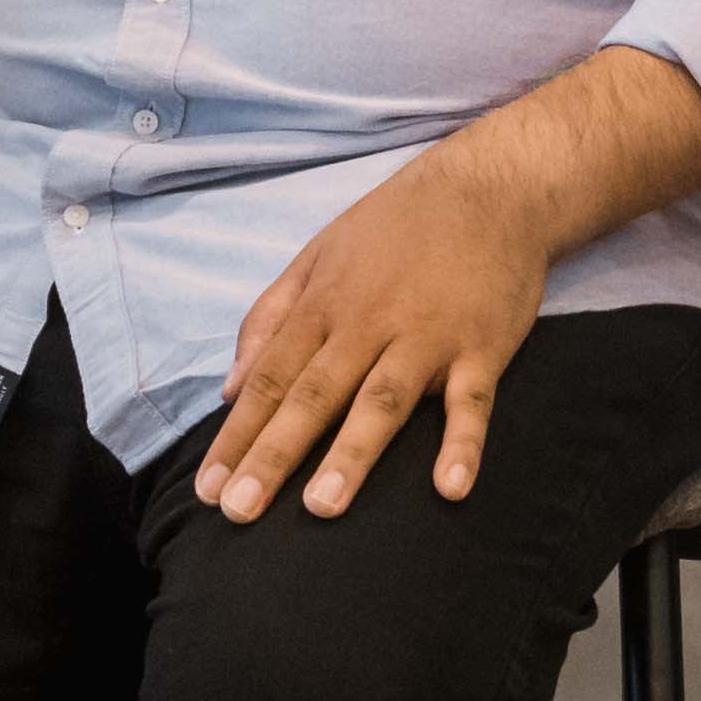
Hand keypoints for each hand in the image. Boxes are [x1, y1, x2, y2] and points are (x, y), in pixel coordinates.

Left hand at [193, 143, 554, 522]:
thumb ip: (271, 317)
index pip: (271, 378)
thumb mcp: (319, 254)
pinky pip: (473, 403)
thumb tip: (231, 388)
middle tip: (239, 512)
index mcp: (325, 305)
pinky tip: (449, 488)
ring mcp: (427, 337)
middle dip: (273, 455)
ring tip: (322, 508)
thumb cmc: (397, 226)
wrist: (491, 187)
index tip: (209, 490)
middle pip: (313, 396)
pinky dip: (463, 445)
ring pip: (383, 402)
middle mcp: (369, 324)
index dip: (238, 435)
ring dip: (352, 455)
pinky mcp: (483, 348)